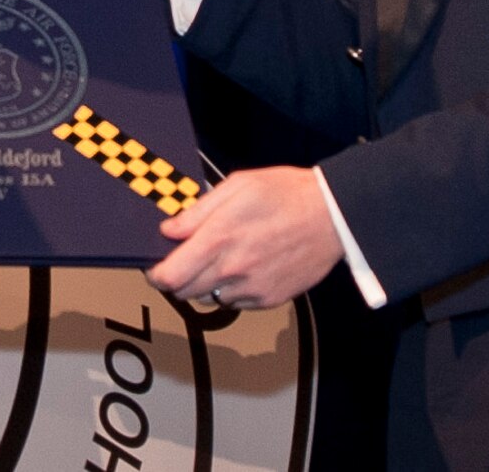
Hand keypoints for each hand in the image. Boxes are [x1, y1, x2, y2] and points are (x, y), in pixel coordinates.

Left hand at [146, 165, 341, 308]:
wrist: (333, 216)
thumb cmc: (286, 194)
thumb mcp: (238, 186)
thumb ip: (199, 211)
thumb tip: (170, 230)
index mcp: (220, 237)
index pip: (171, 275)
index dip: (156, 274)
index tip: (155, 267)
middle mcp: (233, 268)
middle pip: (185, 292)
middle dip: (178, 279)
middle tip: (185, 260)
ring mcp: (252, 288)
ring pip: (210, 298)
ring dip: (205, 284)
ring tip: (219, 259)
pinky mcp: (270, 299)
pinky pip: (236, 302)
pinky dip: (231, 290)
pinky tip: (243, 267)